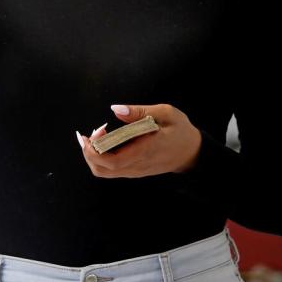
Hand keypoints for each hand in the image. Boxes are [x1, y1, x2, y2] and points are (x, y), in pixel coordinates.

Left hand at [77, 104, 201, 177]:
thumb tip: (116, 109)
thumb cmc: (180, 130)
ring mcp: (135, 171)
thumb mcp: (166, 113)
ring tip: (97, 135)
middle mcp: (137, 165)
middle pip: (102, 170)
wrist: (192, 153)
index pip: (113, 161)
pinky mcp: (134, 171)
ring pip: (104, 172)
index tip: (94, 132)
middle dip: (89, 152)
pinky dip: (101, 158)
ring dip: (93, 155)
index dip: (95, 150)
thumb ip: (140, 111)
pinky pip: (111, 170)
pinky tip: (105, 141)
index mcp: (145, 151)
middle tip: (92, 132)